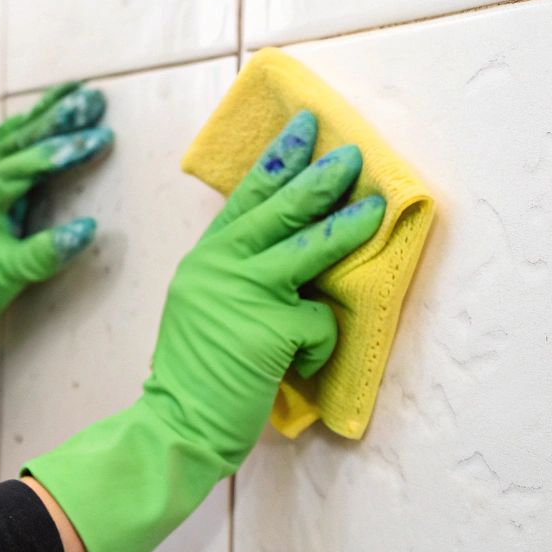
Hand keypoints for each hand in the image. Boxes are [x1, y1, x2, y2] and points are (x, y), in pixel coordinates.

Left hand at [0, 82, 113, 383]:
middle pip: (18, 139)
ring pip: (15, 134)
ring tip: (79, 90)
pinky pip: (15, 143)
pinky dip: (36, 123)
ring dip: (46, 111)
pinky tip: (56, 108)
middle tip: (94, 100)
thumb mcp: (11, 275)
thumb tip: (88, 229)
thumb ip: (45, 254)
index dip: (60, 152)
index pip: (23, 166)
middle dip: (57, 118)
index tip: (98, 139)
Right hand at [23, 109, 384, 551]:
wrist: (176, 424)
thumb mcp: (206, 307)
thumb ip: (237, 274)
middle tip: (350, 154)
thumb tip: (294, 247)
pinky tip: (299, 365)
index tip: (303, 128)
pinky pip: (319, 322)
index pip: (245, 197)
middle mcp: (219, 266)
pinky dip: (319, 345)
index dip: (278, 159)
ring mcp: (242, 294)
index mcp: (204, 258)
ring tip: (375, 208)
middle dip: (319, 176)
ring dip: (345, 225)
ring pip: (308, 248)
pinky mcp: (268, 329)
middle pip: (279, 209)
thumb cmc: (198, 374)